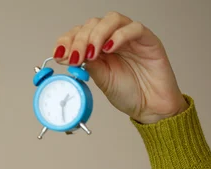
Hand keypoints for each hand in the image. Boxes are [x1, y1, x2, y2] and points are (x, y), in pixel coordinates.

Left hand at [53, 11, 188, 123]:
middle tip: (75, 57)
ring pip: (111, 20)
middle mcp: (113, 39)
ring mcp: (130, 38)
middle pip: (92, 24)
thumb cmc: (129, 93)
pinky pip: (134, 28)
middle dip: (80, 40)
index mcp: (99, 48)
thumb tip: (71, 56)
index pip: (79, 33)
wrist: (151, 107)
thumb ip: (88, 66)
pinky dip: (119, 36)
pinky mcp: (148, 40)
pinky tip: (110, 48)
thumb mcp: (101, 81)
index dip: (67, 41)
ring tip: (91, 53)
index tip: (59, 55)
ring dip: (97, 35)